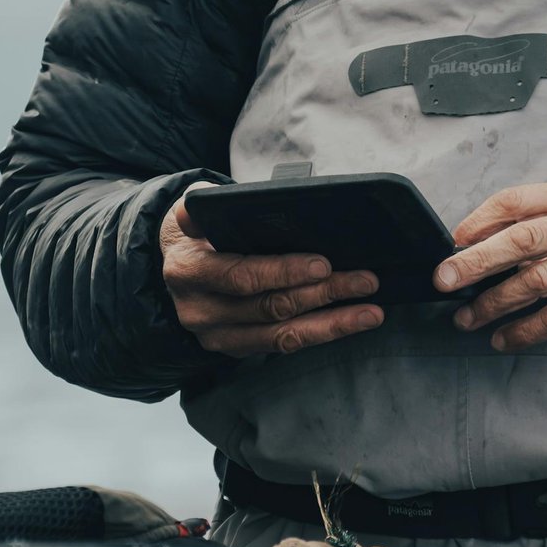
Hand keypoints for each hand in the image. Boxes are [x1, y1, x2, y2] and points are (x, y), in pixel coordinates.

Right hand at [160, 183, 383, 356]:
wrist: (175, 265)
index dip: (283, 272)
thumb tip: (220, 199)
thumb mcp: (191, 211)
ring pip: (283, 335)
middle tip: (364, 280)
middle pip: (270, 306)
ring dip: (333, 322)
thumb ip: (203, 205)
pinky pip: (285, 344)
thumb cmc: (197, 232)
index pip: (241, 277)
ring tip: (371, 311)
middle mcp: (199, 310)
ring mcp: (218, 336)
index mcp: (187, 271)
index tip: (323, 264)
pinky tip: (352, 322)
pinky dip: (322, 333)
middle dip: (323, 293)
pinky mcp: (238, 348)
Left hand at [434, 176, 546, 350]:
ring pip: (535, 282)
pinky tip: (504, 339)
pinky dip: (525, 331)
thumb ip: (542, 217)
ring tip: (466, 319)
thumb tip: (478, 239)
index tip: (451, 242)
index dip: (478, 221)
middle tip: (442, 280)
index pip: (516, 200)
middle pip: (520, 239)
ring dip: (493, 304)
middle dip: (474, 262)